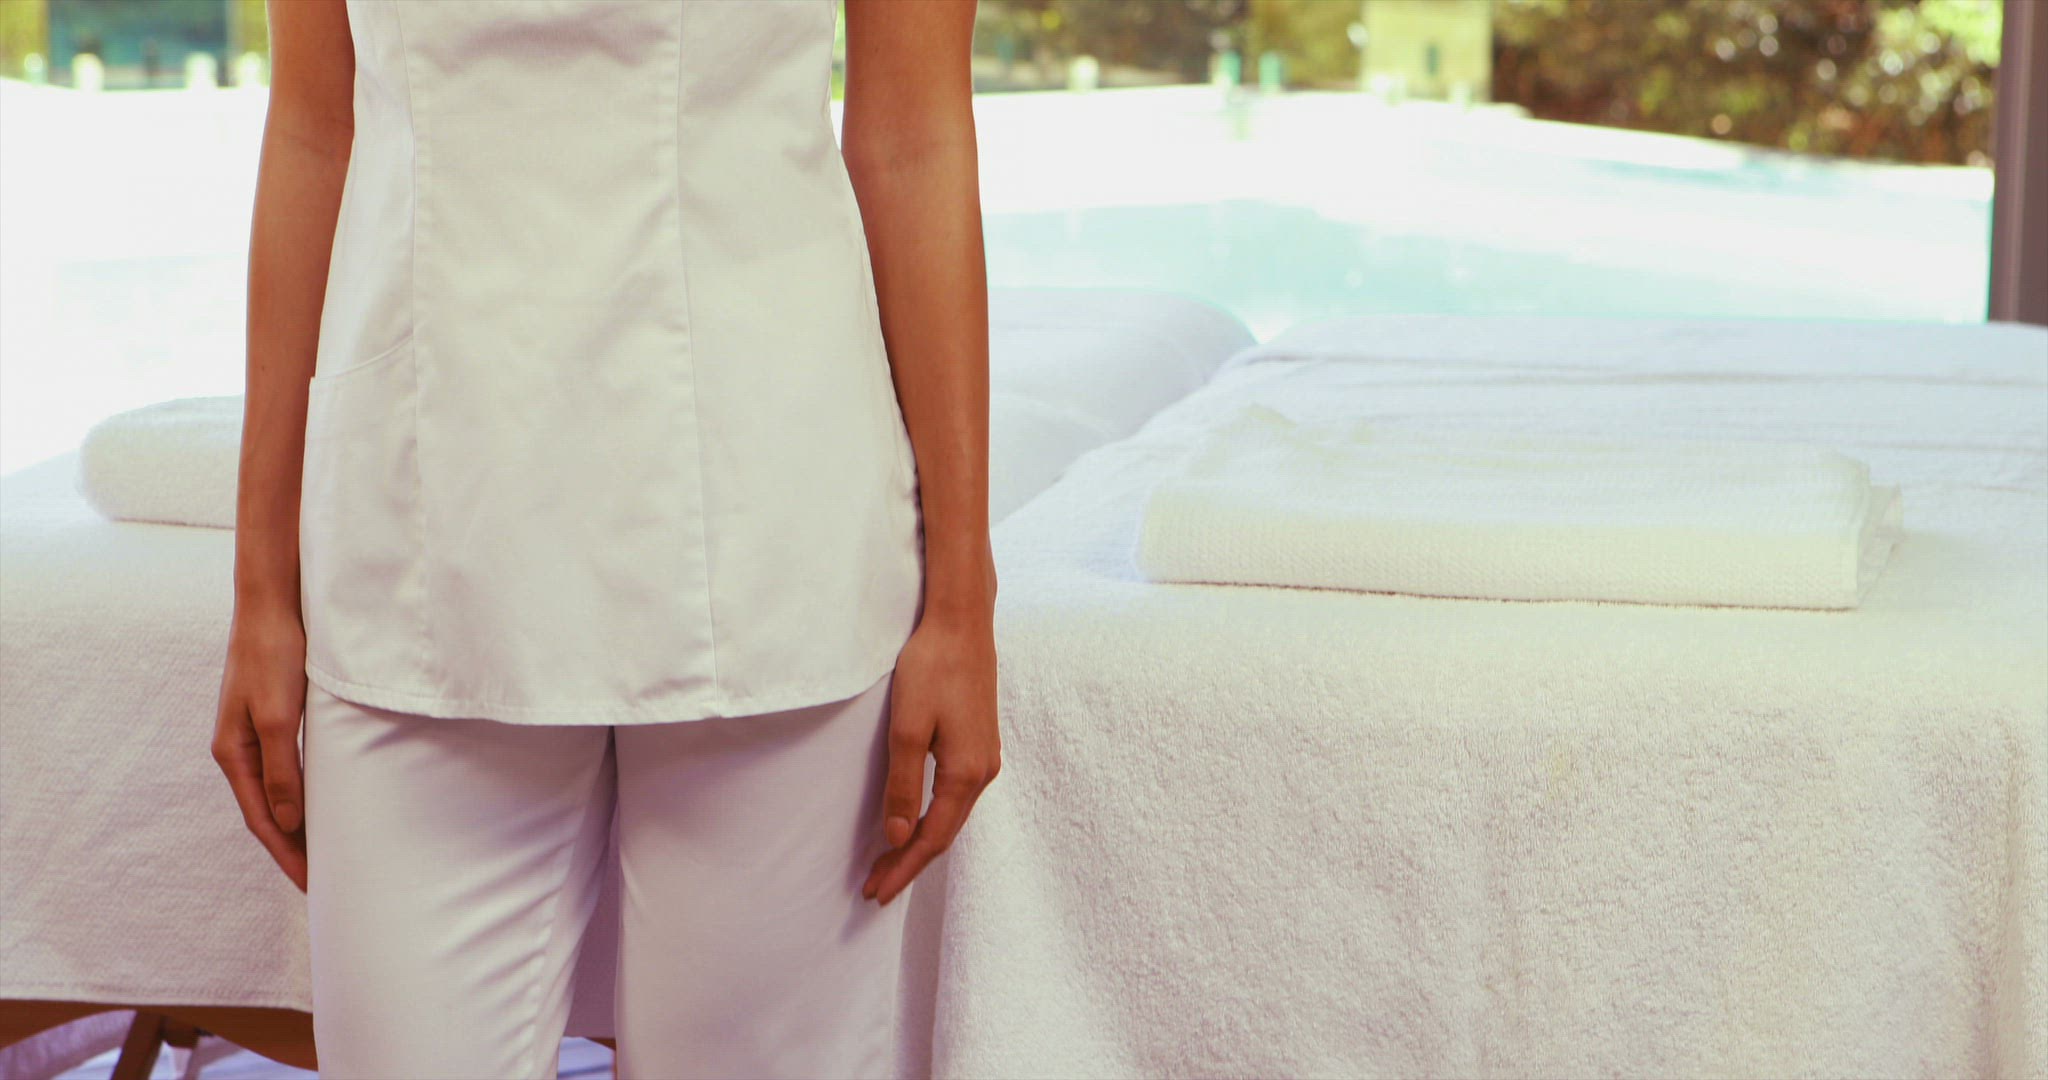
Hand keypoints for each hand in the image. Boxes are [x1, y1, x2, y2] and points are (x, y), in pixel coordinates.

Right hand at [212, 600, 310, 891]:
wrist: (275, 603)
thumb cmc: (275, 653)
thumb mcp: (279, 714)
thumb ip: (283, 769)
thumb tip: (290, 822)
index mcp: (234, 753)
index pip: (262, 821)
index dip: (288, 856)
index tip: (312, 887)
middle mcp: (241, 749)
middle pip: (268, 813)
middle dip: (293, 850)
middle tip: (323, 885)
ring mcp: (257, 734)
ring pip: (280, 794)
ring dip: (300, 825)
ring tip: (326, 855)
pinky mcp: (276, 719)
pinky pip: (290, 771)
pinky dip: (306, 795)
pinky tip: (325, 804)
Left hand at [863, 611, 999, 905]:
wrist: (962, 623)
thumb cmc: (932, 668)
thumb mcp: (908, 728)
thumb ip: (903, 785)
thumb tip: (896, 836)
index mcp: (966, 773)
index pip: (931, 838)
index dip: (902, 868)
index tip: (876, 892)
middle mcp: (983, 772)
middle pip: (944, 833)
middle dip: (909, 863)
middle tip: (874, 888)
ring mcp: (984, 758)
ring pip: (950, 816)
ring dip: (920, 842)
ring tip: (889, 863)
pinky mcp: (979, 744)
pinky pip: (955, 797)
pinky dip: (932, 818)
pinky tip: (915, 821)